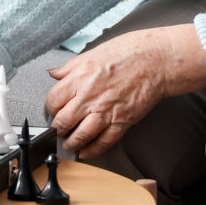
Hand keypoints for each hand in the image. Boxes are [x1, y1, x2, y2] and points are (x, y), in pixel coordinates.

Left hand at [44, 23, 205, 158]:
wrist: (156, 61)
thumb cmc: (128, 52)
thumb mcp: (91, 53)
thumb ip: (69, 67)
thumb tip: (54, 73)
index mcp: (79, 77)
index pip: (53, 100)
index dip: (49, 108)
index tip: (51, 111)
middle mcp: (90, 96)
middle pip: (63, 121)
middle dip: (57, 129)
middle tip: (57, 130)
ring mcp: (105, 111)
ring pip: (80, 135)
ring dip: (71, 143)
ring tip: (69, 144)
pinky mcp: (122, 122)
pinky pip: (103, 142)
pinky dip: (92, 150)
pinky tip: (86, 152)